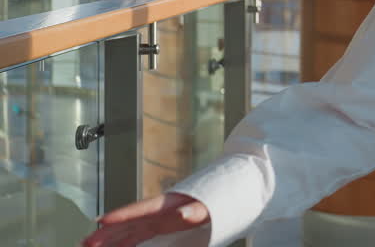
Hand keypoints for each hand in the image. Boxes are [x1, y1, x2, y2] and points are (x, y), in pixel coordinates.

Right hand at [81, 192, 208, 246]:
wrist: (230, 192)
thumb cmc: (219, 197)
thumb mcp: (210, 204)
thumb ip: (195, 210)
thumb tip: (182, 213)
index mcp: (169, 203)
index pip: (141, 209)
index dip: (121, 215)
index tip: (101, 221)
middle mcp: (160, 210)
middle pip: (129, 222)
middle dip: (107, 232)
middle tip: (86, 242)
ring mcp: (160, 218)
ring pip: (131, 229)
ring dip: (111, 238)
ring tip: (90, 245)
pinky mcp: (164, 226)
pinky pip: (141, 235)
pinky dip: (127, 241)